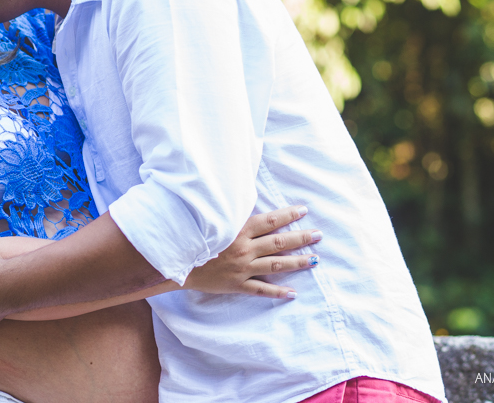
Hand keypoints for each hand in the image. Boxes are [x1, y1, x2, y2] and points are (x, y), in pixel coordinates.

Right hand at [182, 205, 320, 298]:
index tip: (304, 210)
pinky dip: (277, 292)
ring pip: (276, 265)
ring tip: (314, 260)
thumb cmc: (192, 234)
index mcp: (238, 229)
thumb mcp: (212, 218)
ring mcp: (242, 268)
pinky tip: (293, 294)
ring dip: (297, 262)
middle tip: (319, 235)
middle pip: (279, 242)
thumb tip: (245, 200)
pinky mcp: (236, 285)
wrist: (174, 260)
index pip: (270, 220)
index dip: (288, 215)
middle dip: (301, 238)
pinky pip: (261, 290)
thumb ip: (230, 212)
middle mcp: (244, 248)